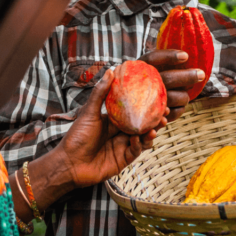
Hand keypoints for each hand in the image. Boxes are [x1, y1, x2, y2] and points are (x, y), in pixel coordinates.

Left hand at [54, 69, 163, 189]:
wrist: (69, 164)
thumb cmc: (76, 137)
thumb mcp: (88, 113)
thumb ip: (100, 93)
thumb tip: (110, 71)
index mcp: (113, 120)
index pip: (133, 110)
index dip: (146, 105)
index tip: (158, 97)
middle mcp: (120, 132)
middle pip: (142, 124)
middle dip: (155, 118)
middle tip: (165, 112)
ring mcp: (123, 146)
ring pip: (143, 138)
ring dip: (151, 132)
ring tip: (157, 126)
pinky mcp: (124, 159)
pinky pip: (136, 150)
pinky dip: (140, 144)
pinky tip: (139, 139)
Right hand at [140, 49, 204, 121]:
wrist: (130, 114)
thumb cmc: (146, 85)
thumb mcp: (148, 72)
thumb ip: (162, 64)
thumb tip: (186, 58)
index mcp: (139, 70)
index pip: (153, 58)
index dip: (169, 56)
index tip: (186, 56)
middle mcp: (141, 85)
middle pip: (168, 78)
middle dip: (188, 76)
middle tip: (201, 74)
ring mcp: (147, 103)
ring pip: (174, 97)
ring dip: (185, 95)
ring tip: (187, 92)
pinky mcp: (153, 118)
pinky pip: (174, 112)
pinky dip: (181, 108)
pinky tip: (180, 104)